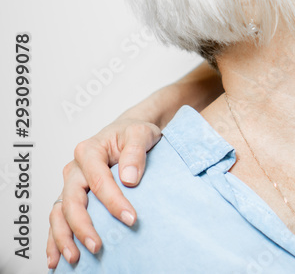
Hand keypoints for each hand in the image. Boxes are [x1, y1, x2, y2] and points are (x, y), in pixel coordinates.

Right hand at [46, 118, 161, 268]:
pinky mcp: (71, 196)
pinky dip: (55, 239)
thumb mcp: (141, 133)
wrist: (128, 132)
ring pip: (59, 214)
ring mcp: (70, 184)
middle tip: (97, 247)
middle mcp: (75, 169)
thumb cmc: (134, 132)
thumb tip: (129, 179)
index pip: (99, 181)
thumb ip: (136, 152)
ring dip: (63, 238)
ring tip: (73, 259)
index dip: (114, 202)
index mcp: (89, 151)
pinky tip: (57, 258)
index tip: (131, 219)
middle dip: (83, 227)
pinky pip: (59, 219)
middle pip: (72, 201)